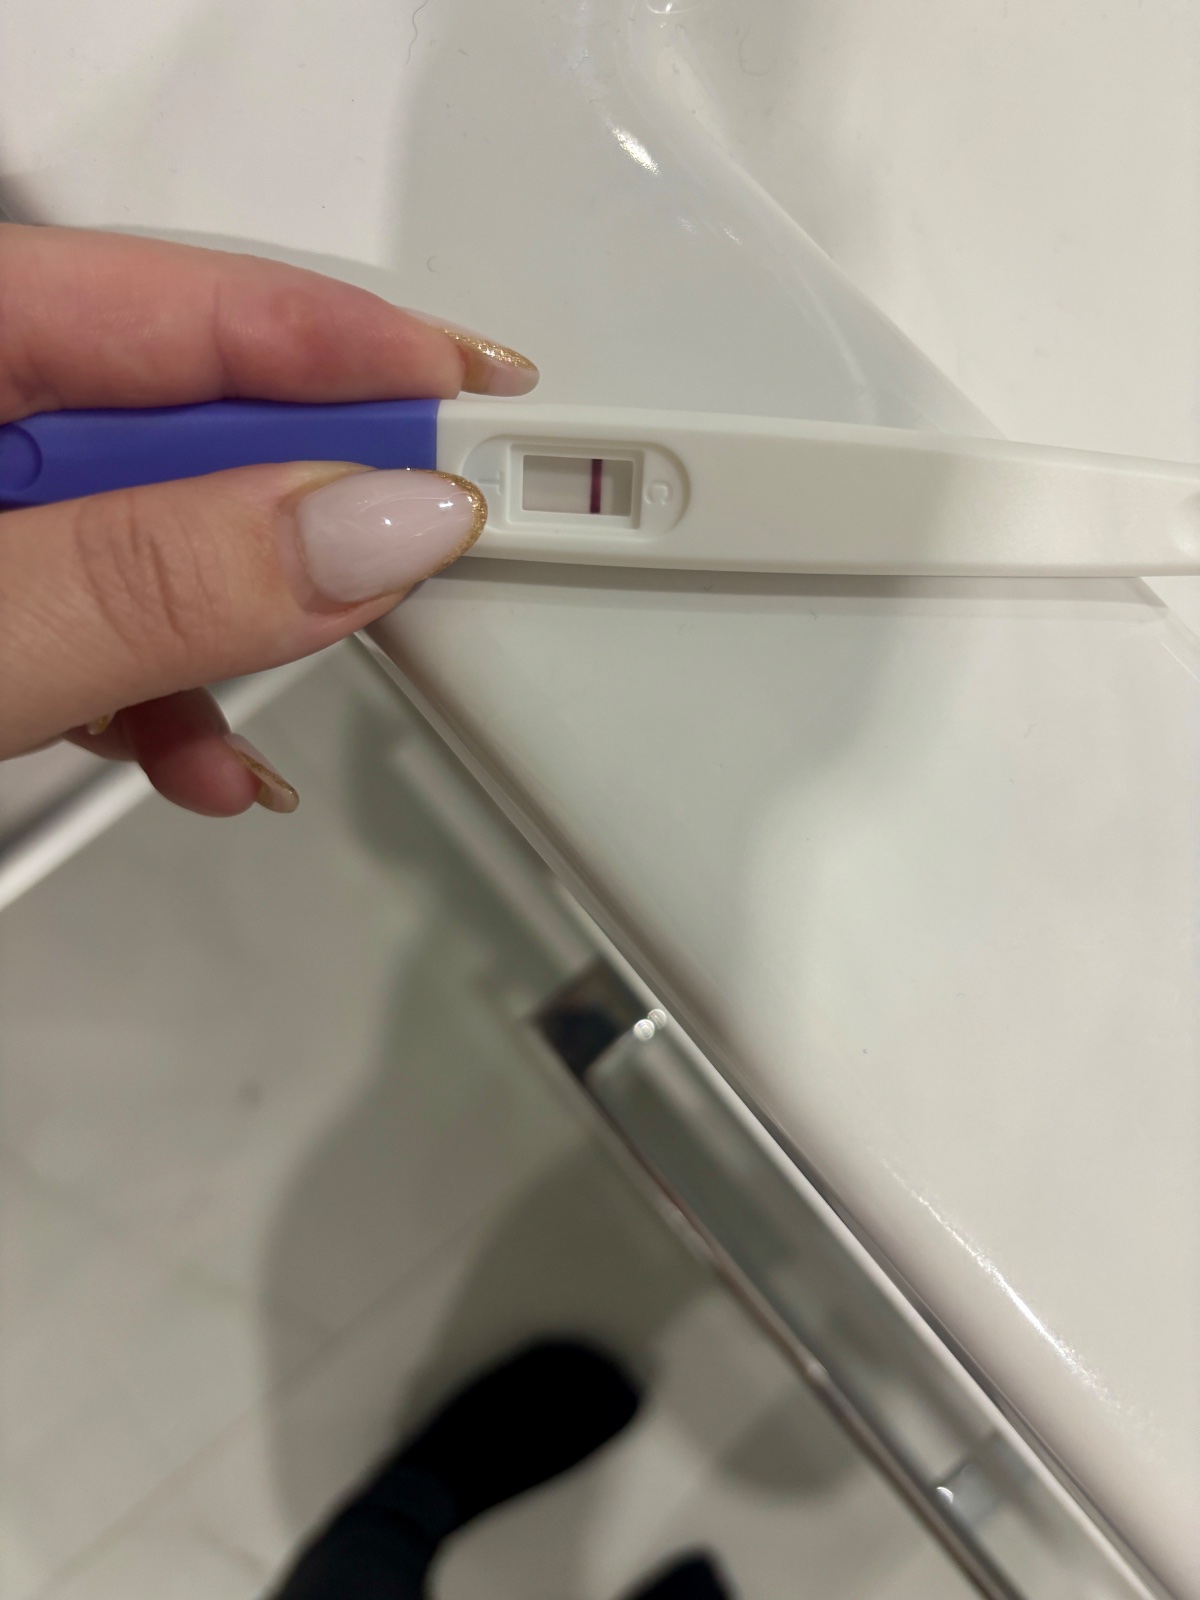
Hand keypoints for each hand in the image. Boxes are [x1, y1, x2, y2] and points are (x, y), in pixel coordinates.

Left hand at [0, 225, 536, 814]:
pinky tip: (200, 754)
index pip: (190, 306)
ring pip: (165, 527)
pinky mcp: (0, 582)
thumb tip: (370, 526)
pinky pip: (106, 605)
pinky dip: (168, 685)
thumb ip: (166, 578)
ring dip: (246, 627)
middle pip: (194, 419)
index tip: (490, 403)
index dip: (359, 354)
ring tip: (292, 697)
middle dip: (313, 510)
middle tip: (437, 551)